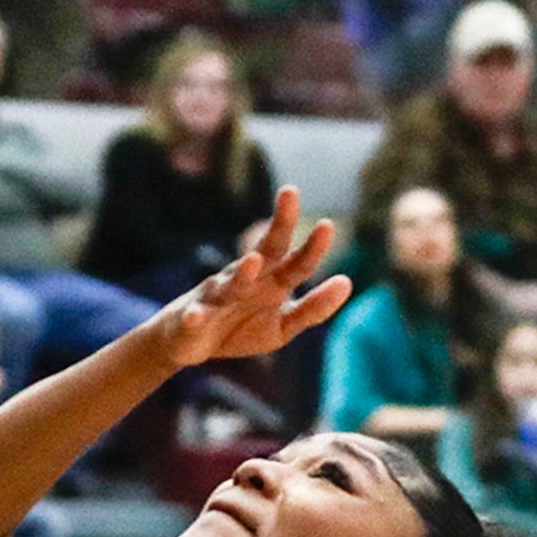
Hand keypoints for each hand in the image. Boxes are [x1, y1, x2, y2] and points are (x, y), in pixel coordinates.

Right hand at [154, 194, 349, 367]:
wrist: (190, 342)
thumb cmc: (241, 329)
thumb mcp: (283, 325)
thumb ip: (313, 308)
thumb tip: (346, 282)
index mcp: (270, 281)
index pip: (295, 259)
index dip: (311, 246)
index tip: (329, 224)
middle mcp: (245, 279)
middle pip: (265, 249)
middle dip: (279, 225)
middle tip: (291, 193)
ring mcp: (216, 297)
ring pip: (230, 283)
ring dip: (242, 274)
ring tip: (253, 262)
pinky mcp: (192, 319)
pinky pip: (194, 317)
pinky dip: (194, 316)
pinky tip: (194, 316)